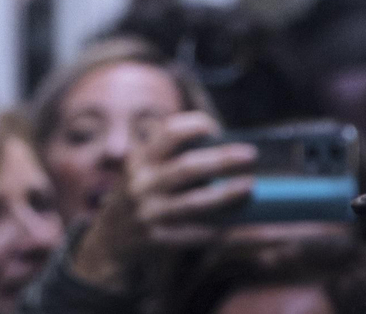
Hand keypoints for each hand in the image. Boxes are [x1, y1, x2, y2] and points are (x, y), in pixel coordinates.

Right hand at [69, 112, 255, 292]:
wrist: (109, 240)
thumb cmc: (138, 196)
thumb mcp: (141, 170)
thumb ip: (168, 156)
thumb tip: (223, 148)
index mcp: (139, 160)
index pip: (168, 133)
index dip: (193, 125)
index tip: (214, 127)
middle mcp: (142, 184)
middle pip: (187, 168)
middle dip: (221, 159)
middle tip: (250, 155)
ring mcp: (150, 214)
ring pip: (194, 204)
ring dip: (226, 195)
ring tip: (250, 187)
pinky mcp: (160, 241)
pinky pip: (202, 236)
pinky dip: (232, 235)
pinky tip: (256, 230)